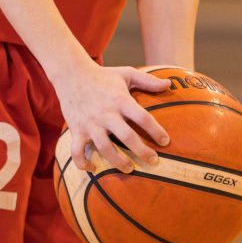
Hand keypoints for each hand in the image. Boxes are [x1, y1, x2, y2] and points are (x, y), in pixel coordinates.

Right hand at [54, 63, 170, 173]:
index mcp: (120, 100)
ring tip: (129, 169)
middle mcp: (106, 113)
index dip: (156, 131)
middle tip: (154, 161)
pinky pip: (77, 151)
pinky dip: (83, 163)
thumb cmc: (103, 75)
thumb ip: (148, 81)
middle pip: (127, 137)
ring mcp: (90, 123)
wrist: (71, 73)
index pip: (142, 117)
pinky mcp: (76, 130)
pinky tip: (92, 168)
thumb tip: (169, 84)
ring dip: (118, 161)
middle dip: (142, 151)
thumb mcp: (126, 74)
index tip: (165, 142)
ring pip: (104, 148)